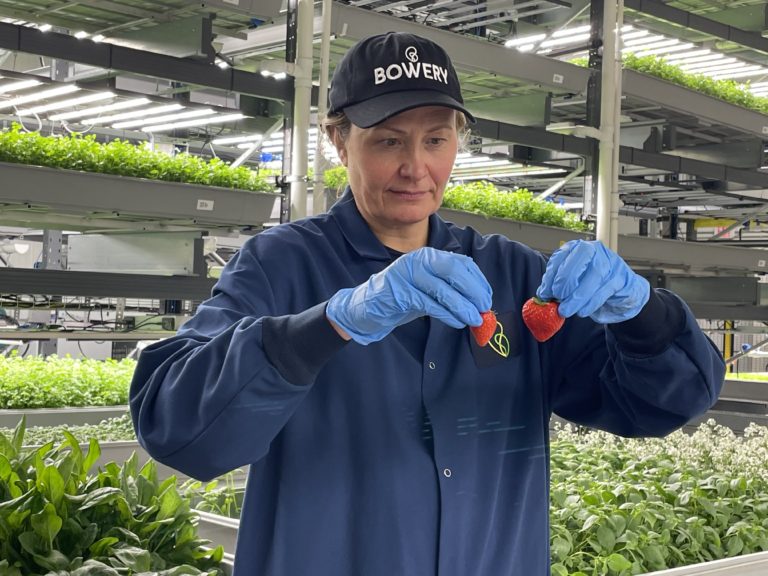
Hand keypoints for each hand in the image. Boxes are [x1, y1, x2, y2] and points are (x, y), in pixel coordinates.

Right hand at [327, 247, 491, 344]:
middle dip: (473, 291)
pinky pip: (429, 303)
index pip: (461, 263)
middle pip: (454, 271)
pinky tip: (456, 322)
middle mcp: (419, 260)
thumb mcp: (429, 289)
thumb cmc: (402, 298)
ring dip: (462, 306)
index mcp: (429, 256)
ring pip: (443, 289)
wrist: (367, 307)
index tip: (487, 297)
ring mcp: (408, 274)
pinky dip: (446, 314)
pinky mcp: (399, 291)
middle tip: (484, 308)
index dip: (478, 280)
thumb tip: (478, 302)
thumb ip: (450, 289)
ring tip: (474, 320)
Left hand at [536, 240, 648, 323]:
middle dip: (566, 280)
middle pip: (581, 258)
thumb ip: (557, 286)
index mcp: (577, 248)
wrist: (621, 292)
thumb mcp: (571, 283)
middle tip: (558, 298)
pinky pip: (605, 289)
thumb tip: (542, 295)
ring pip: (594, 275)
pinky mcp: (621, 277)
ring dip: (577, 296)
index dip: (551, 275)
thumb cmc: (592, 285)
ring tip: (566, 310)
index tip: (545, 293)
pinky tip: (582, 311)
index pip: (562, 255)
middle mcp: (595, 250)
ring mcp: (611, 262)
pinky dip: (591, 303)